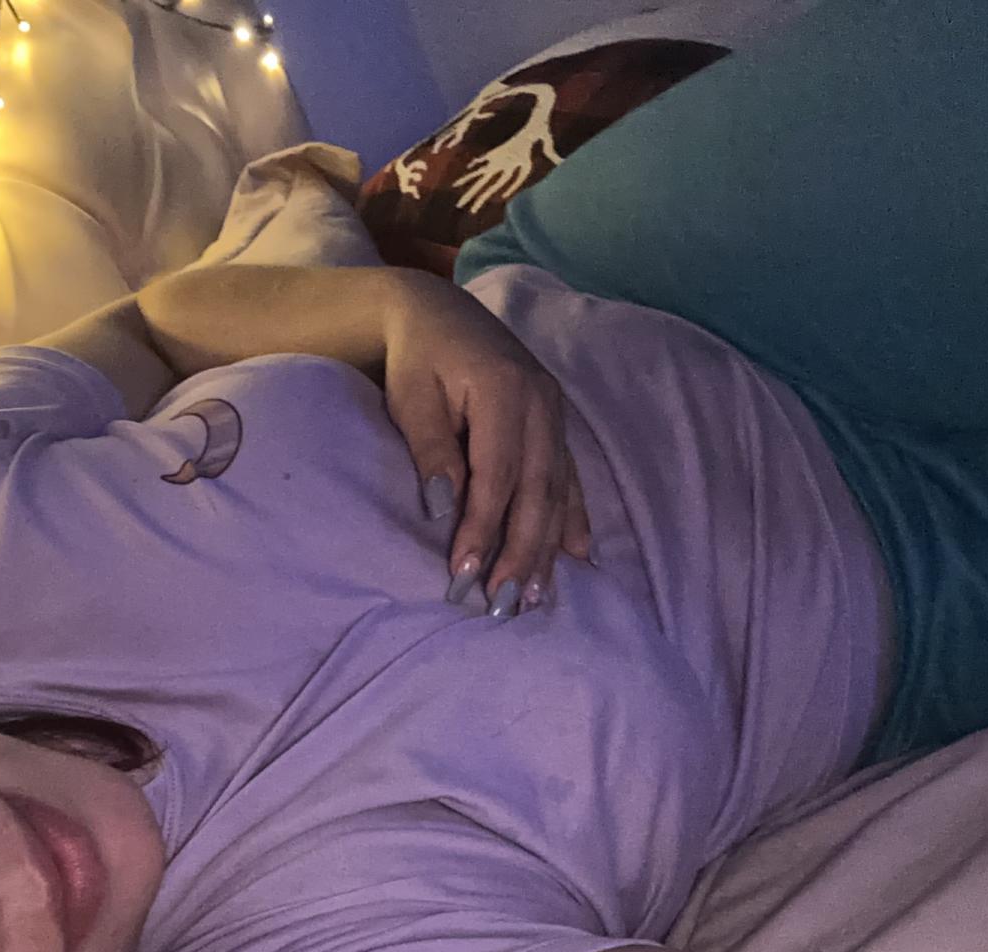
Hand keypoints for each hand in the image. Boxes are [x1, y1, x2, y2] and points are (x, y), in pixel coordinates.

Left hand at [378, 270, 592, 614]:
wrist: (436, 311)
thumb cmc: (416, 357)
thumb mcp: (411, 397)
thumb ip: (431, 449)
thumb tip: (442, 508)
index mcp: (504, 390)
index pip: (497, 474)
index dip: (484, 527)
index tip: (466, 573)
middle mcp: (542, 403)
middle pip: (537, 490)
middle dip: (522, 552)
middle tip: (505, 605)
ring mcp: (555, 413)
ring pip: (557, 490)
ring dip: (547, 547)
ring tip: (535, 597)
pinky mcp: (556, 422)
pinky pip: (570, 478)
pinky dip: (573, 518)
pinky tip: (577, 555)